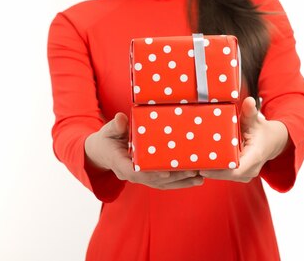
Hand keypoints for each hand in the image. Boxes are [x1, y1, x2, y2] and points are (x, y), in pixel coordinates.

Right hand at [85, 112, 203, 189]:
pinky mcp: (149, 177)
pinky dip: (180, 182)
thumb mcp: (107, 131)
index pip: (135, 173)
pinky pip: (165, 182)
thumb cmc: (106, 140)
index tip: (165, 173)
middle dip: (174, 178)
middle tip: (193, 172)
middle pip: (155, 180)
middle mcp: (132, 175)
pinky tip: (195, 179)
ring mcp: (141, 178)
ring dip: (181, 182)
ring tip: (199, 177)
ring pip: (162, 184)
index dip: (151, 174)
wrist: (103, 152)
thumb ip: (115, 126)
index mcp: (119, 164)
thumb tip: (121, 119)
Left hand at [199, 97, 288, 182]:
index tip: (204, 168)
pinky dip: (214, 170)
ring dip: (210, 172)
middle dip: (210, 171)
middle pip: (227, 175)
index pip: (236, 170)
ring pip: (225, 176)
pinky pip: (225, 175)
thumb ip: (250, 112)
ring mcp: (245, 174)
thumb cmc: (261, 131)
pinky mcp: (240, 174)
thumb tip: (248, 101)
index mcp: (255, 156)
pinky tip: (200, 164)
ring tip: (192, 165)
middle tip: (191, 165)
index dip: (219, 171)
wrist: (272, 142)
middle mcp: (251, 169)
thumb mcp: (256, 121)